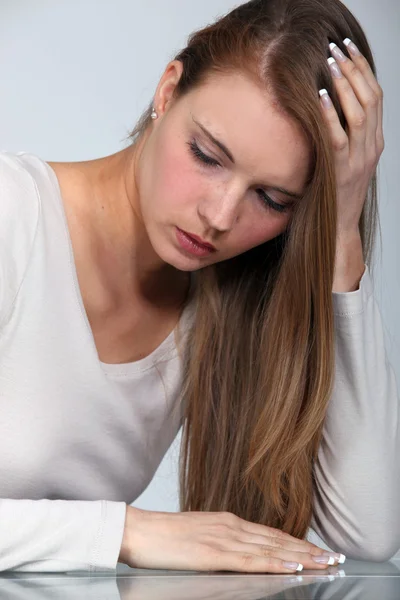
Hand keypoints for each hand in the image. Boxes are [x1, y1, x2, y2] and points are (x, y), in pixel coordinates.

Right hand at [119, 506, 343, 572]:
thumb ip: (222, 542)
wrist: (139, 530)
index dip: (297, 543)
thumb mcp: (199, 536)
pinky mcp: (214, 553)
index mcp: (228, 522)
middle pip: (278, 539)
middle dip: (308, 550)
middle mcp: (231, 526)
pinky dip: (275, 562)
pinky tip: (291, 566)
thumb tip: (240, 554)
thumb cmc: (164, 537)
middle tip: (335, 558)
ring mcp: (224, 538)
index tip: (318, 550)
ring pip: (271, 548)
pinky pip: (250, 560)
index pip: (271, 534)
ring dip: (301, 556)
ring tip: (325, 563)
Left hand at [319, 38, 383, 236]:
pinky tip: (320, 96)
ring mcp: (359, 160)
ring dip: (344, 85)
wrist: (339, 228)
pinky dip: (330, 114)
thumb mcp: (345, 160)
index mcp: (375, 142)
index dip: (363, 70)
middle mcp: (372, 147)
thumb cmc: (336, 194)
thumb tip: (326, 106)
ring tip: (329, 64)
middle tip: (337, 49)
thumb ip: (344, 137)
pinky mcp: (341, 172)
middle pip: (371, 98)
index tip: (348, 49)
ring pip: (359, 113)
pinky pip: (338, 137)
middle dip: (354, 69)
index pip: (376, 97)